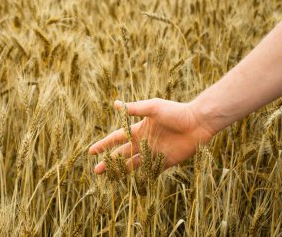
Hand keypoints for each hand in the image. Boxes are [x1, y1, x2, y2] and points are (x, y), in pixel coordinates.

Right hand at [88, 98, 214, 173]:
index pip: (117, 138)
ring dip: (122, 170)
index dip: (104, 144)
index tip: (91, 151)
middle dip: (109, 161)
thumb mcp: (153, 108)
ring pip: (133, 164)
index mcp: (139, 130)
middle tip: (96, 171)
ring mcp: (154, 153)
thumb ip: (135, 109)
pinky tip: (131, 184)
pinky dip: (141, 177)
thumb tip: (116, 104)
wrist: (197, 122)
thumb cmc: (175, 111)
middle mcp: (144, 142)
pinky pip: (151, 171)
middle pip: (122, 154)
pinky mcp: (165, 162)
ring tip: (110, 178)